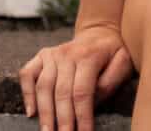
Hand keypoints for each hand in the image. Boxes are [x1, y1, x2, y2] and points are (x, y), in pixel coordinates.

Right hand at [18, 23, 133, 130]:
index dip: (82, 116)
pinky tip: (31, 112)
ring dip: (44, 112)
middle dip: (63, 120)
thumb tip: (92, 101)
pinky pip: (27, 73)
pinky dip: (26, 93)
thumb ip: (111, 80)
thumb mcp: (123, 61)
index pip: (82, 92)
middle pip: (62, 92)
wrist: (99, 31)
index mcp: (89, 56)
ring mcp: (53, 53)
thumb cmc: (113, 52)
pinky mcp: (42, 55)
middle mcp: (68, 53)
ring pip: (44, 86)